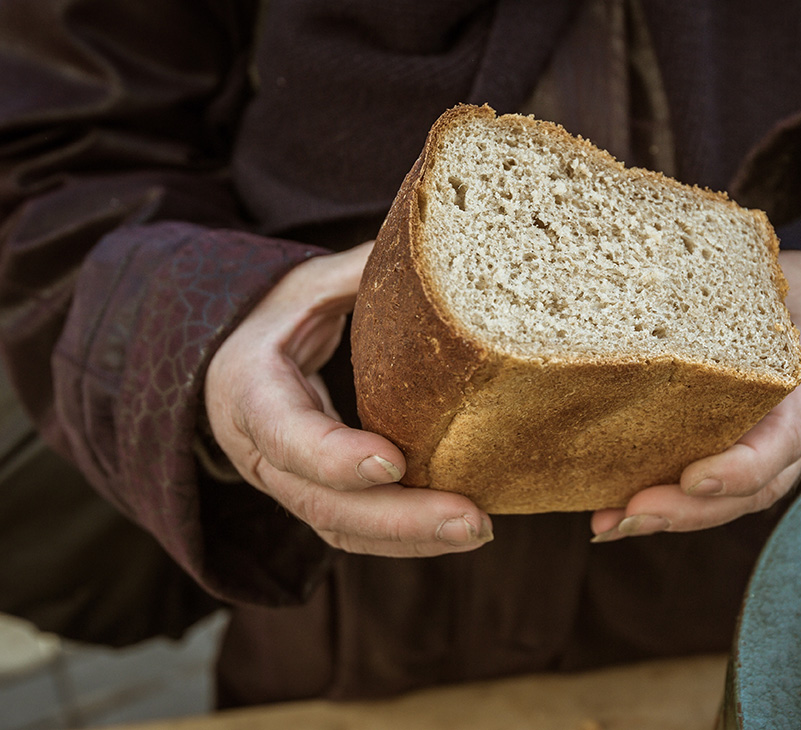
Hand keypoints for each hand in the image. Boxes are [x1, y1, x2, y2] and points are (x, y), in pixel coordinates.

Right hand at [204, 241, 492, 556]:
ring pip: (341, 531)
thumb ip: (358, 271)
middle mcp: (259, 452)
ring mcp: (284, 485)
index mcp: (249, 389)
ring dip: (412, 540)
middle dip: (400, 520)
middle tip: (473, 521)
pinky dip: (405, 540)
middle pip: (323, 504)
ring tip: (479, 530)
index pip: (286, 434)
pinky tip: (459, 530)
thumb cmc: (271, 317)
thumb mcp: (303, 284)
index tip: (394, 461)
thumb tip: (436, 243)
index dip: (335, 456)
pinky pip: (355, 533)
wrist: (225, 363)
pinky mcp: (312, 501)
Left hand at [590, 250, 800, 540]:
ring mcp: (760, 456)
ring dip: (662, 518)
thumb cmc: (784, 300)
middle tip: (630, 513)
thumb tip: (666, 282)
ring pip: (720, 503)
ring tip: (606, 525)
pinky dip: (655, 506)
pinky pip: (698, 492)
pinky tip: (606, 516)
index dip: (739, 470)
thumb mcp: (776, 296)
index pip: (782, 446)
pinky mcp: (728, 455)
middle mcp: (785, 440)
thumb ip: (746, 305)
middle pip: (745, 493)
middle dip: (686, 511)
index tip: (694, 477)